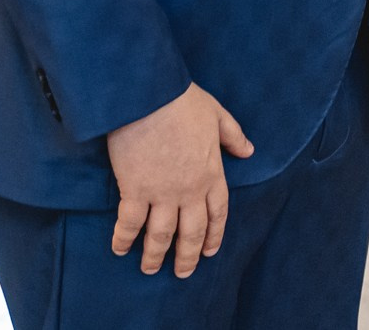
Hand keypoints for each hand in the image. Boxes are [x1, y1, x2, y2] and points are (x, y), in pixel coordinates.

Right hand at [106, 83, 253, 277]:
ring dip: (155, 255)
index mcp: (212, 174)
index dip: (213, 235)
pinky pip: (129, 223)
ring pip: (161, 235)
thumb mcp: (217, 114)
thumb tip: (249, 151)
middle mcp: (189, 191)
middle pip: (191, 233)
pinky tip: (119, 249)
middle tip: (182, 272)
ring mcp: (161, 193)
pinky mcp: (135, 189)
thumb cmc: (182, 100)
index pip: (217, 214)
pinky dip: (123, 239)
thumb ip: (233, 136)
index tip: (209, 252)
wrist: (148, 95)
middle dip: (187, 256)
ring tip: (149, 269)